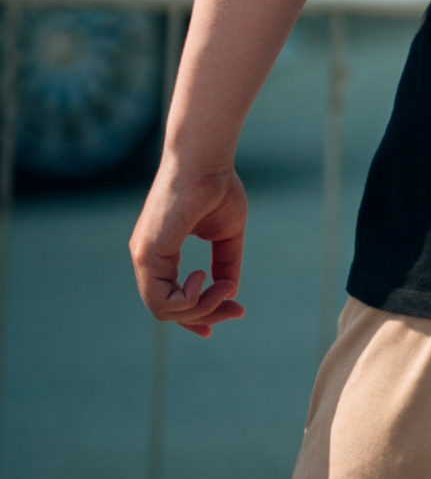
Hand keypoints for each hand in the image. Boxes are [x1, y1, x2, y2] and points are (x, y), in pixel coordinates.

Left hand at [130, 155, 248, 336]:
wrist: (205, 163)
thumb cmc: (216, 188)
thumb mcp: (226, 233)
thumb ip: (225, 262)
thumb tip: (229, 291)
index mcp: (160, 252)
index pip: (170, 298)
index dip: (197, 314)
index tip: (232, 314)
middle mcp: (147, 258)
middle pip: (169, 310)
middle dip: (207, 315)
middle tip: (238, 311)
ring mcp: (144, 257)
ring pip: (165, 310)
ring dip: (202, 307)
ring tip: (225, 288)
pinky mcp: (148, 254)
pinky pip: (162, 299)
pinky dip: (190, 298)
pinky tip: (205, 276)